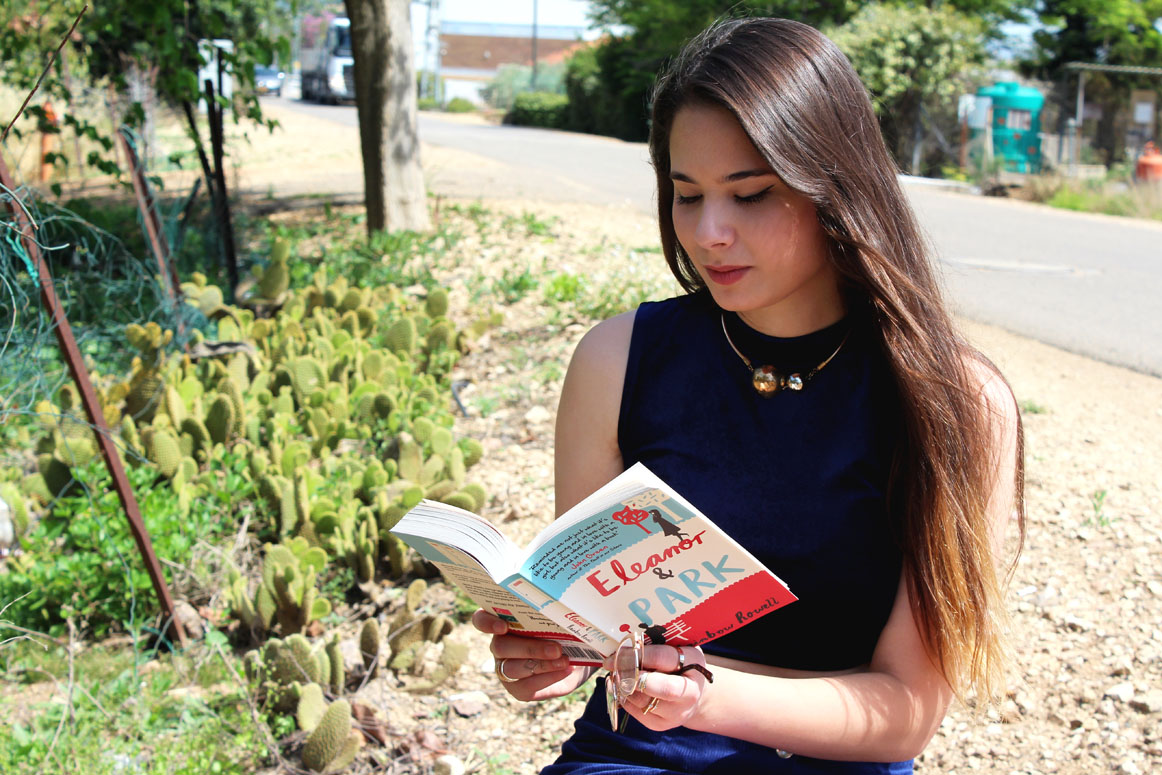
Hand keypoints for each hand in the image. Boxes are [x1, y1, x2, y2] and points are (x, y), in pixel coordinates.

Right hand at [471, 609, 588, 700]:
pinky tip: (565, 670)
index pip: (481, 619)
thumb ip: (554, 613)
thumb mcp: (559, 620)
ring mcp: (505, 668)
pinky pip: (526, 686)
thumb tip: (566, 606)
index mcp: (503, 621)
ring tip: (564, 661)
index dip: (487, 623)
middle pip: (500, 647)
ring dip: (542, 665)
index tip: (503, 626)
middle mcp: (500, 645)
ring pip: (512, 668)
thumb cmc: (563, 631)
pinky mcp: (516, 688)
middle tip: (556, 649)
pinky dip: (549, 678)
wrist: (575, 657)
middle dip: (530, 648)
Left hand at [606, 644, 712, 731]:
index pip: (664, 658)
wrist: (690, 693)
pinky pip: (634, 711)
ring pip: (642, 700)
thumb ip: (655, 644)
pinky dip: (622, 696)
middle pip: (662, 688)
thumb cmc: (677, 663)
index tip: (620, 650)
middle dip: (633, 674)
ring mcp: (676, 713)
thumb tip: (624, 643)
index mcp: (694, 664)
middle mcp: (690, 693)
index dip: (639, 654)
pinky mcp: (660, 724)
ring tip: (615, 671)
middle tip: (612, 664)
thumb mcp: (674, 647)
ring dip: (623, 684)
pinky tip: (620, 684)